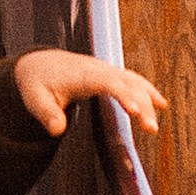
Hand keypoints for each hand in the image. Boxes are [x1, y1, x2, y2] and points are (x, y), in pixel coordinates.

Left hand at [14, 49, 167, 139]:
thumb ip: (47, 114)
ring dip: (148, 99)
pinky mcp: (110, 74)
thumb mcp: (35, 99)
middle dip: (142, 103)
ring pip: (134, 81)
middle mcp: (98, 69)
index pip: (108, 83)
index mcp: (82, 75)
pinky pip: (133, 80)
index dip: (124, 95)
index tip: (135, 111)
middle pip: (127, 83)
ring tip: (154, 123)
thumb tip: (57, 130)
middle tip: (150, 128)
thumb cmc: (38, 82)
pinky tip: (160, 103)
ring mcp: (106, 70)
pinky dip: (148, 90)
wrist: (39, 64)